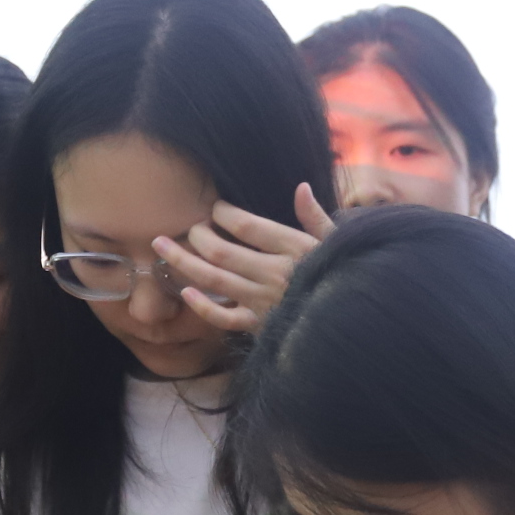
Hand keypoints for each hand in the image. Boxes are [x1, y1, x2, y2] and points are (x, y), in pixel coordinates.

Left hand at [157, 187, 334, 333]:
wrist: (355, 327)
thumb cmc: (348, 280)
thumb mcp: (339, 244)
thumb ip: (316, 217)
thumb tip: (300, 187)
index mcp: (293, 249)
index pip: (247, 226)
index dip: (223, 213)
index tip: (216, 207)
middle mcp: (273, 274)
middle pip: (221, 251)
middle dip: (197, 235)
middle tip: (188, 226)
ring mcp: (263, 302)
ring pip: (214, 280)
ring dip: (182, 262)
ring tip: (159, 246)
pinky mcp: (260, 327)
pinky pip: (224, 318)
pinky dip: (202, 306)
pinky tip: (185, 291)